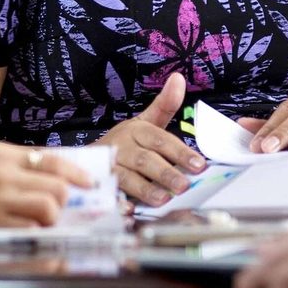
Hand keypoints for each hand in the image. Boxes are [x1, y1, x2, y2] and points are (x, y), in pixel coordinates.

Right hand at [0, 141, 96, 229]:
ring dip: (51, 218)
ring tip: (41, 221)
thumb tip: (52, 173)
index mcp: (4, 154)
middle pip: (57, 188)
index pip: (54, 161)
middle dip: (65, 200)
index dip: (78, 174)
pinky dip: (33, 233)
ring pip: (47, 210)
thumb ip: (16, 161)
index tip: (90, 184)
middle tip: (59, 207)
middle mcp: (5, 175)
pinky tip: (27, 232)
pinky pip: (25, 230)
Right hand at [97, 72, 206, 205]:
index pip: (161, 140)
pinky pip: (109, 194)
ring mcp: (109, 167)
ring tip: (163, 199)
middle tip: (184, 185)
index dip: (180, 152)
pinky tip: (130, 209)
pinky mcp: (100, 185)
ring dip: (145, 189)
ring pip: (127, 178)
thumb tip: (178, 78)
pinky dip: (119, 202)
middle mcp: (122, 147)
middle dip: (165, 173)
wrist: (87, 158)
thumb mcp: (145, 122)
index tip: (199, 164)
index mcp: (136, 130)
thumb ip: (164, 105)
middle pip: (145, 160)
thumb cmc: (126, 142)